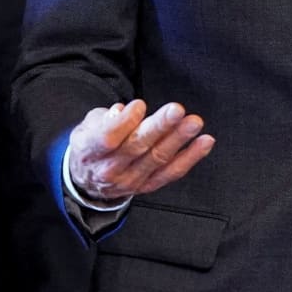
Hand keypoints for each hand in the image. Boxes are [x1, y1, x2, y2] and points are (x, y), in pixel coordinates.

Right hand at [66, 99, 214, 202]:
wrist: (88, 181)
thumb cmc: (92, 145)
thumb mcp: (86, 126)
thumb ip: (103, 118)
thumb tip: (121, 112)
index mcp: (90, 150)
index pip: (107, 138)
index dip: (124, 122)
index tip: (140, 106)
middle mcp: (110, 169)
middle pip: (137, 147)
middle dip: (159, 127)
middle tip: (176, 110)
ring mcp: (130, 180)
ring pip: (158, 159)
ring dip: (179, 139)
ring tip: (193, 122)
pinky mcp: (148, 186)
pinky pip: (172, 172)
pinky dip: (191, 157)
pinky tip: (205, 142)